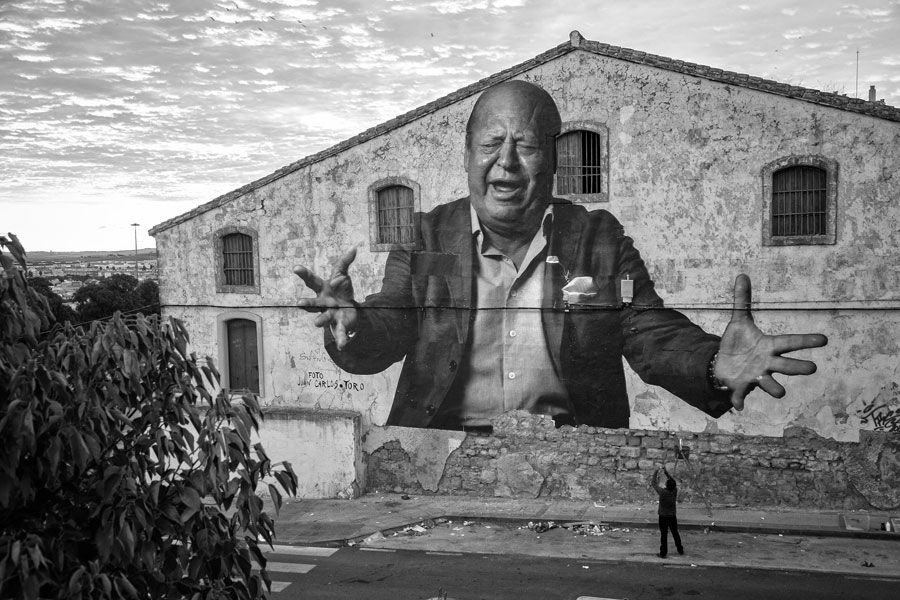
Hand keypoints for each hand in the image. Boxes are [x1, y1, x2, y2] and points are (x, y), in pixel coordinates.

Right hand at [294, 248, 358, 349]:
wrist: (349, 309)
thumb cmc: (340, 290)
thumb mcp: (342, 275)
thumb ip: (345, 262)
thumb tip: (354, 248)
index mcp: (323, 289)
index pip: (312, 280)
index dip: (304, 274)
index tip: (296, 268)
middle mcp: (323, 303)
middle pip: (313, 303)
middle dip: (307, 303)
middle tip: (299, 303)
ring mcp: (330, 314)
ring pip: (323, 318)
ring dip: (320, 320)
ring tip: (317, 324)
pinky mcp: (339, 325)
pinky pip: (339, 332)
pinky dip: (340, 339)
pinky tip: (342, 346)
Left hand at [715, 274, 827, 409]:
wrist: (722, 363)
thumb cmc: (737, 343)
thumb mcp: (738, 320)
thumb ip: (741, 300)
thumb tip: (741, 275)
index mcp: (768, 347)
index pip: (790, 342)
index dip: (806, 340)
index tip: (824, 339)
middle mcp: (766, 364)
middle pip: (786, 365)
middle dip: (798, 367)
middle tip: (812, 368)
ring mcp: (754, 377)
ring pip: (769, 385)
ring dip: (774, 388)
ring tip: (781, 393)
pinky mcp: (739, 387)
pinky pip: (740, 395)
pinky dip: (739, 400)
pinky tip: (738, 405)